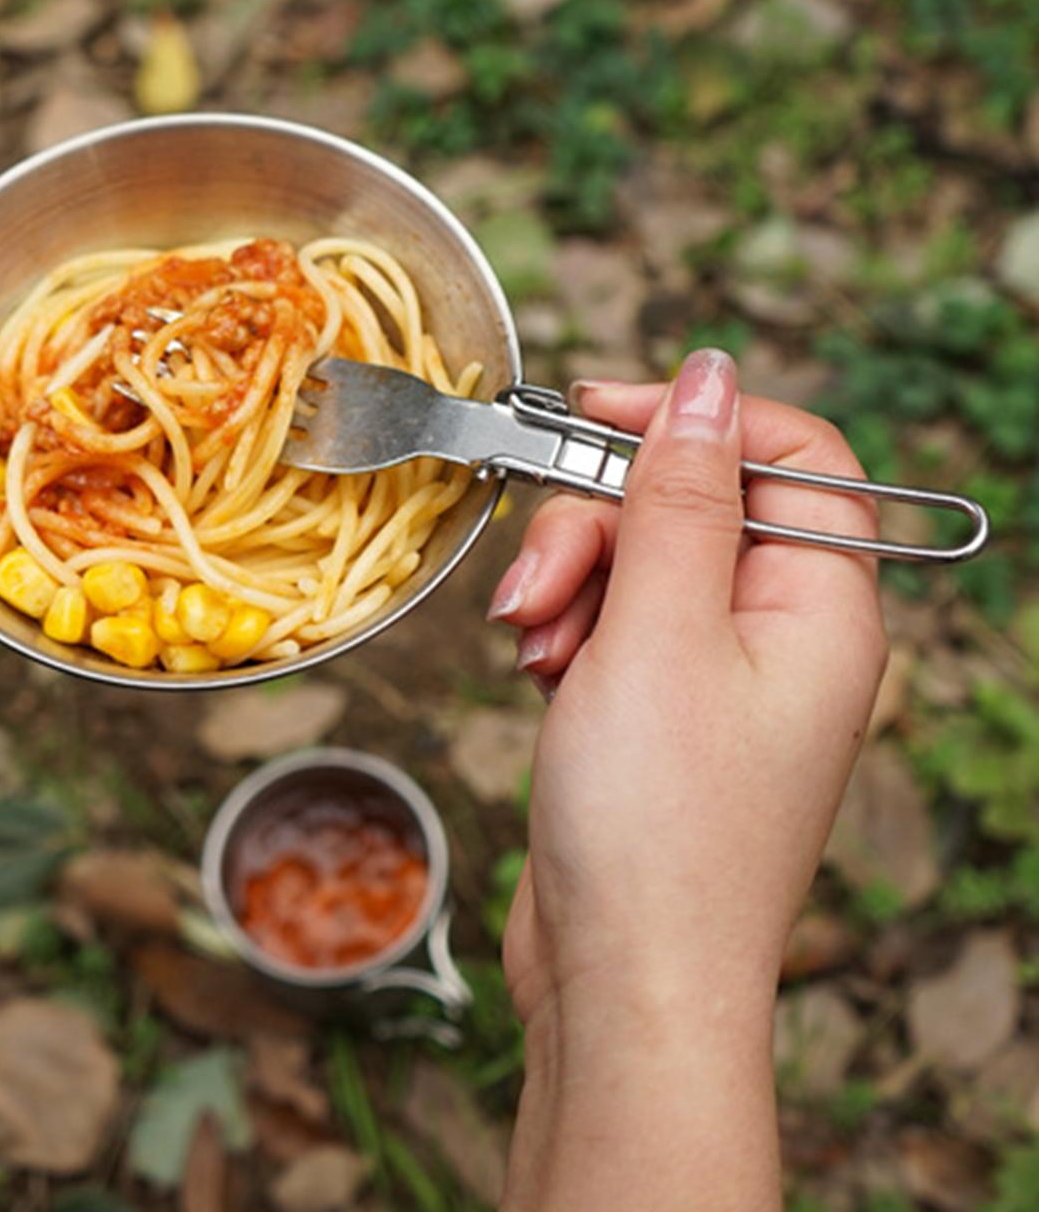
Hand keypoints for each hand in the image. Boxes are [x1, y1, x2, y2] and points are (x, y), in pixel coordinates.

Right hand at [487, 348, 885, 1210]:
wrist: (622, 982)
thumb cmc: (659, 824)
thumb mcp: (659, 629)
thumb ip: (677, 493)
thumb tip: (706, 375)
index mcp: (823, 605)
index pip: (789, 453)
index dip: (695, 418)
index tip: (593, 413)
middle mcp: (780, 632)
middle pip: (688, 503)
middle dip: (596, 524)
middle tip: (539, 583)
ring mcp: (716, 673)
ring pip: (633, 557)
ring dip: (566, 580)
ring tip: (534, 647)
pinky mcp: (656, 709)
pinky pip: (607, 619)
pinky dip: (563, 629)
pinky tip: (537, 672)